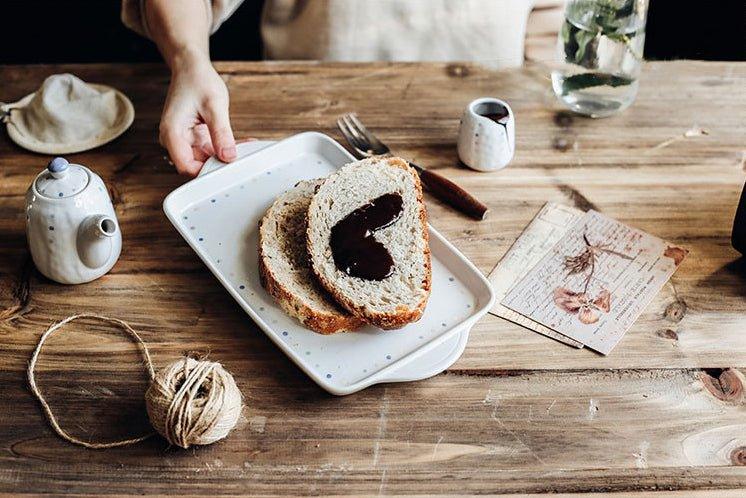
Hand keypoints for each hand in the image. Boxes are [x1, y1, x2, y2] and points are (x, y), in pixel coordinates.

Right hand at [159, 53, 236, 175]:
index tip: (228, 169)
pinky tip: (240, 143)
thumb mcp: (214, 105)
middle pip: (196, 166)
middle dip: (220, 164)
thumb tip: (228, 156)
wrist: (190, 68)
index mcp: (172, 133)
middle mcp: (175, 139)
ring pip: (206, 160)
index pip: (186, 167)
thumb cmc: (197, 80)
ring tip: (245, 146)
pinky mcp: (194, 138)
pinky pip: (210, 150)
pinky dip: (225, 148)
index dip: (207, 172)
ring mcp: (185, 140)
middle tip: (243, 159)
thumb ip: (221, 132)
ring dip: (225, 156)